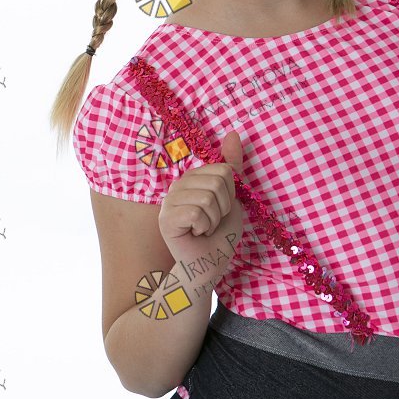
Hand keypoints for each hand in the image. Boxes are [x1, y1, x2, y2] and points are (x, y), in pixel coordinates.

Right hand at [158, 131, 244, 279]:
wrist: (208, 265)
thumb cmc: (219, 235)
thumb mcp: (232, 198)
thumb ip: (232, 166)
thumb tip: (233, 133)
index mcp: (194, 177)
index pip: (224, 171)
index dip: (230, 195)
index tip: (221, 210)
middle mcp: (179, 185)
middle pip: (218, 183)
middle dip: (223, 208)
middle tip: (211, 222)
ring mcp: (169, 201)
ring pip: (208, 198)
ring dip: (214, 220)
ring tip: (203, 229)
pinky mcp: (165, 219)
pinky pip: (197, 213)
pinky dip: (204, 228)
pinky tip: (194, 235)